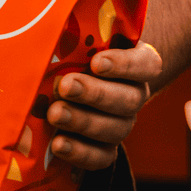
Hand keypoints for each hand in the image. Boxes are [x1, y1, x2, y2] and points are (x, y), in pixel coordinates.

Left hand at [46, 41, 162, 170]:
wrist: (73, 79)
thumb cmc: (77, 49)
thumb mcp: (79, 38)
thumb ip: (71, 36)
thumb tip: (44, 34)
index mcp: (136, 62)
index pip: (145, 64)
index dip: (124, 65)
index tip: (97, 62)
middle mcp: (134, 93)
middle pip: (128, 99)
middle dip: (94, 94)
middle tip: (65, 86)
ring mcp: (122, 123)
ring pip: (115, 129)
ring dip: (83, 122)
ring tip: (55, 114)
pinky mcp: (106, 148)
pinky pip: (102, 157)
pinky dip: (80, 152)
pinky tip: (58, 144)